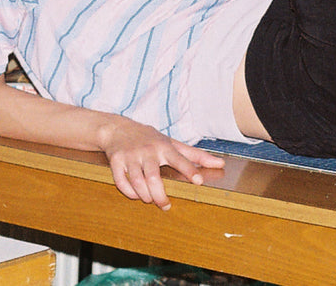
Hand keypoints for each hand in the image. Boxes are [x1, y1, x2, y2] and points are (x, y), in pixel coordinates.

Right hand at [99, 118, 225, 209]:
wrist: (118, 129)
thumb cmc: (150, 138)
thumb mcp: (173, 143)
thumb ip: (196, 155)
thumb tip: (220, 164)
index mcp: (164, 147)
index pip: (180, 159)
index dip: (190, 170)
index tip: (199, 181)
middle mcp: (148, 151)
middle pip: (154, 178)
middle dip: (160, 195)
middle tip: (165, 206)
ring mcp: (131, 156)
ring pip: (137, 182)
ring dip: (145, 195)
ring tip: (151, 200)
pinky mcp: (116, 161)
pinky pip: (122, 181)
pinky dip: (129, 192)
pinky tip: (136, 195)